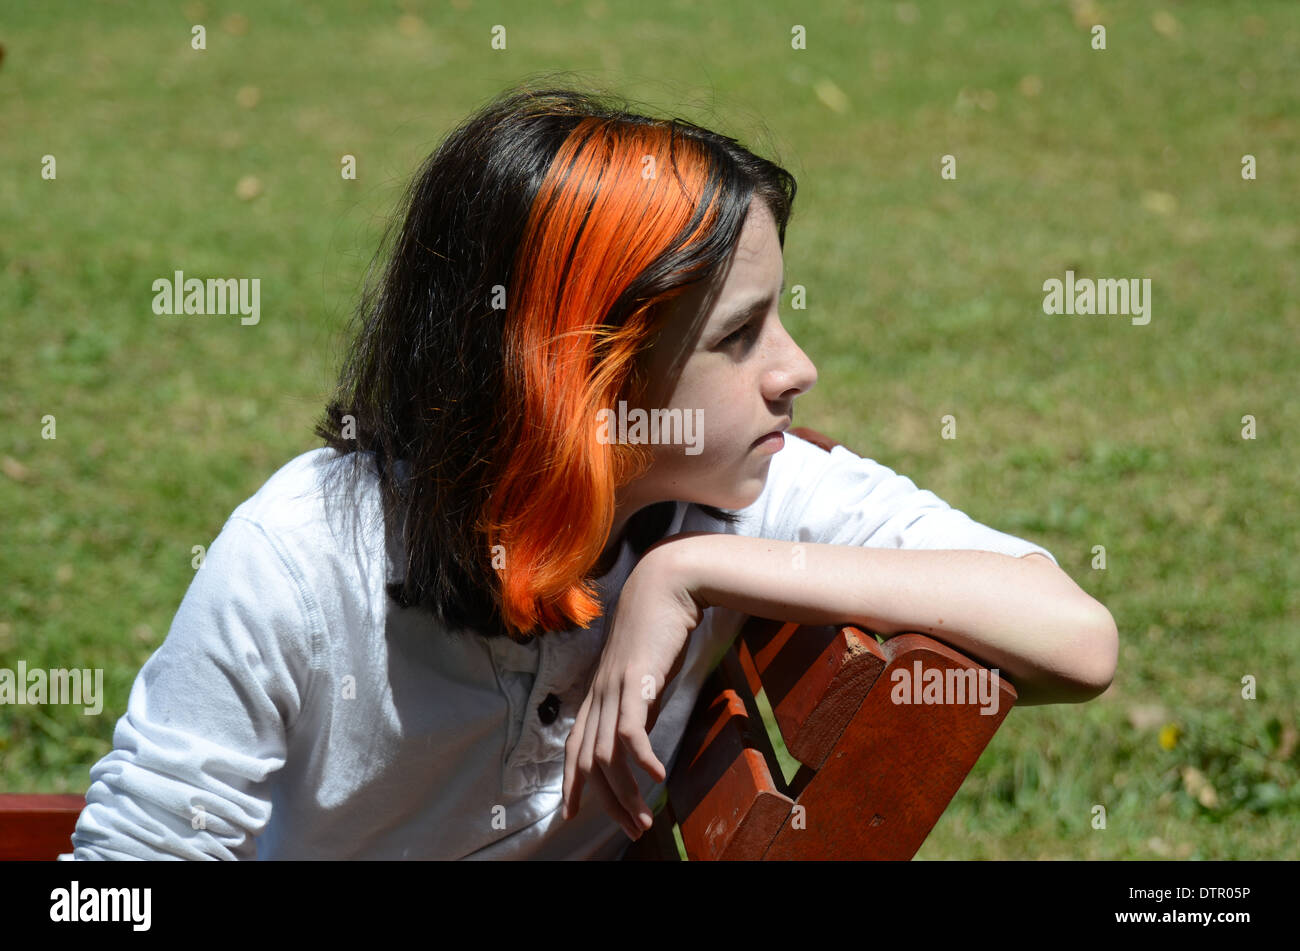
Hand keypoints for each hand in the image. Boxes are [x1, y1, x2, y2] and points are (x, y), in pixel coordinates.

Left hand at [561, 543, 703, 840]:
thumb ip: (639, 699)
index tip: (572, 813)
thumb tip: (642, 729)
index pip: (575, 746)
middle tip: (631, 829)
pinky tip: (658, 775)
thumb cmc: (658, 624)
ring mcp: (614, 687)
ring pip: (606, 754)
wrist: (667, 583)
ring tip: (645, 817)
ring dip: (625, 792)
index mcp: (598, 692)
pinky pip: (630, 730)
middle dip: (605, 802)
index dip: (572, 782)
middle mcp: (598, 693)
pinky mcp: (636, 680)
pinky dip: (642, 758)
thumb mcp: (644, 670)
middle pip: (588, 760)